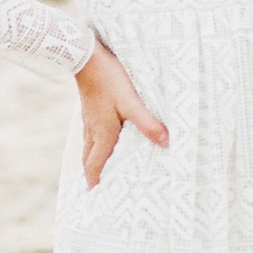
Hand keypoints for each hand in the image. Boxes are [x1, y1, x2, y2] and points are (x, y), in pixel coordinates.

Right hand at [75, 40, 167, 187]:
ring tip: (98, 166)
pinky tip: (101, 135)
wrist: (85, 56)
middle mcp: (92, 129)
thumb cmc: (109, 80)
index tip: (94, 197)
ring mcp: (89, 118)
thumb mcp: (131, 102)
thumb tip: (167, 143)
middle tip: (95, 187)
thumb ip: (148, 124)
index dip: (94, 182)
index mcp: (103, 134)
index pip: (95, 165)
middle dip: (91, 174)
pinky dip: (93, 142)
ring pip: (88, 145)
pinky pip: (89, 132)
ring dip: (92, 158)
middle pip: (88, 158)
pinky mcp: (89, 106)